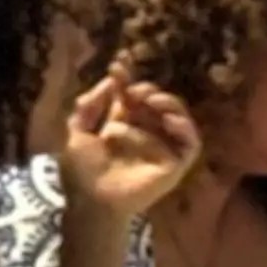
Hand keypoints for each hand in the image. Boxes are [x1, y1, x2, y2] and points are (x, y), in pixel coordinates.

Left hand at [60, 77, 202, 225]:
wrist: (92, 200)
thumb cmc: (82, 173)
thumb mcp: (77, 132)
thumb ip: (88, 106)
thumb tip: (108, 82)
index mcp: (122, 124)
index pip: (130, 96)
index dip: (126, 79)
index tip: (119, 65)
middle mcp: (144, 132)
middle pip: (155, 101)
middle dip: (145, 90)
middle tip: (133, 92)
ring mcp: (161, 148)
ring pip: (176, 116)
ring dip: (167, 102)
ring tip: (149, 100)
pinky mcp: (175, 164)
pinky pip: (189, 142)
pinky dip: (184, 127)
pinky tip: (168, 119)